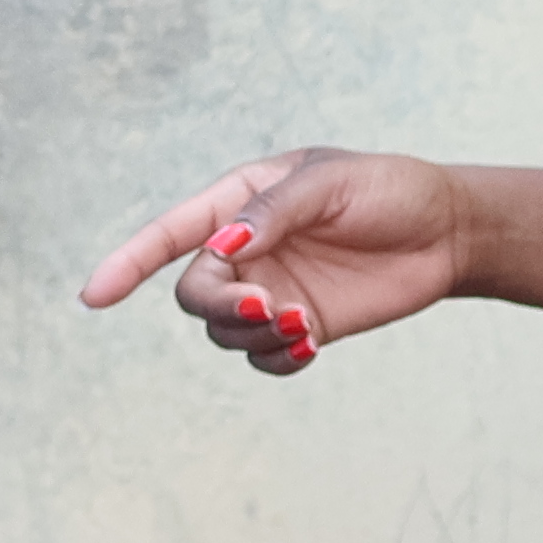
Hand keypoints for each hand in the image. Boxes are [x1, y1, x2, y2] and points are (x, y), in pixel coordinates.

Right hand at [79, 148, 471, 374]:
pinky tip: (308, 346)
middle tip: (269, 308)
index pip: (169, 234)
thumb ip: (273, 211)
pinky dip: (276, 360)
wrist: (447, 231)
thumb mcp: (331, 183)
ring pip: (225, 332)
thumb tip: (226, 245)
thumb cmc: (389, 190)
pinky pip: (263, 358)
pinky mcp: (301, 326)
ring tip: (303, 326)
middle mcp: (245, 249)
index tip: (94, 296)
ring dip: (254, 336)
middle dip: (222, 306)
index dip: (127, 262)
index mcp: (239, 201)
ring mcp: (271, 291)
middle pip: (195, 293)